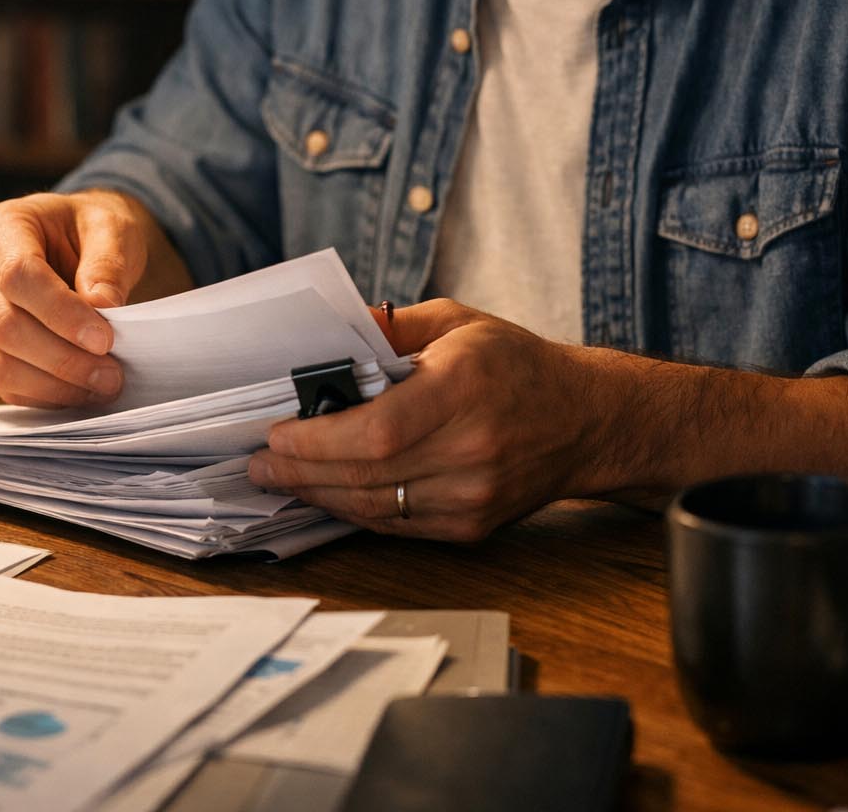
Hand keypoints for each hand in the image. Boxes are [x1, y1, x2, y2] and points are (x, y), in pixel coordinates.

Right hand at [0, 191, 153, 406]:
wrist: (73, 244)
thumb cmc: (89, 232)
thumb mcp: (111, 228)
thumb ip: (107, 262)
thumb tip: (103, 305)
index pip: (18, 275)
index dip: (61, 313)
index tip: (104, 339)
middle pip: (5, 326)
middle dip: (63, 358)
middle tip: (112, 374)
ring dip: (55, 385)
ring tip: (103, 386)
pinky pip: (1, 384)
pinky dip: (44, 396)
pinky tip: (81, 392)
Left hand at [247, 300, 624, 541]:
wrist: (586, 421)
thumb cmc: (515, 365)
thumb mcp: (457, 321)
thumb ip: (391, 326)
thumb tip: (328, 337)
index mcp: (464, 388)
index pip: (375, 432)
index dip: (317, 441)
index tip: (277, 433)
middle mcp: (471, 448)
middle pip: (366, 475)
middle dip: (301, 471)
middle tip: (261, 463)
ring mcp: (473, 496)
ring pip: (375, 506)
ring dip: (319, 495)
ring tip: (281, 479)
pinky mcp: (472, 526)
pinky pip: (397, 525)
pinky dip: (355, 510)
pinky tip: (327, 494)